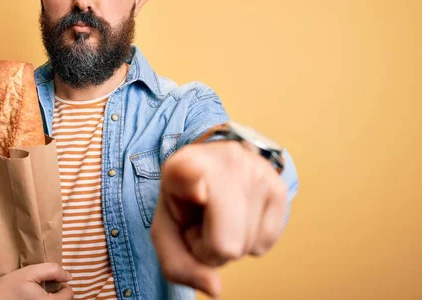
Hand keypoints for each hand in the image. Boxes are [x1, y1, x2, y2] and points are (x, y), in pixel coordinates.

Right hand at [0, 263, 73, 299]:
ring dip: (51, 299)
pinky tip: (32, 299)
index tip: (51, 281)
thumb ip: (52, 270)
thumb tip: (69, 276)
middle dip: (57, 293)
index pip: (69, 295)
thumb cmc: (9, 287)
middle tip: (44, 287)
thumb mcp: (31, 272)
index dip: (62, 284)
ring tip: (38, 294)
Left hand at [151, 141, 287, 297]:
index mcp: (182, 164)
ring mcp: (257, 171)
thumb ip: (178, 265)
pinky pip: (265, 243)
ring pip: (246, 247)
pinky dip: (249, 240)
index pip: (186, 172)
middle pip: (224, 245)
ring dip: (230, 242)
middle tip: (203, 225)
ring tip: (220, 216)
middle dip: (210, 250)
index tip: (193, 180)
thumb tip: (215, 287)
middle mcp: (224, 160)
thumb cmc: (185, 202)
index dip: (189, 179)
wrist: (213, 168)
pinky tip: (238, 216)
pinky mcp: (279, 187)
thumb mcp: (167, 230)